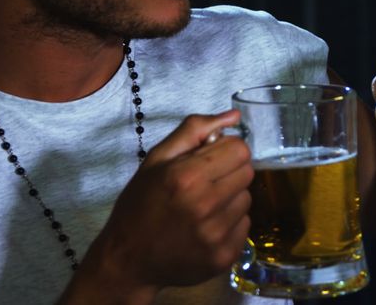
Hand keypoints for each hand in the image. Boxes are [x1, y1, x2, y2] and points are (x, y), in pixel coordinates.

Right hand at [78, 110, 252, 296]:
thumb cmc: (140, 205)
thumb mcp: (156, 159)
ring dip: (230, 199)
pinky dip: (229, 224)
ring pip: (247, 200)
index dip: (225, 150)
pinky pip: (244, 226)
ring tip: (202, 207)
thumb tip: (234, 116)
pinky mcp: (224, 257)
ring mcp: (216, 235)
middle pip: (248, 173)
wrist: (127, 260)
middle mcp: (205, 206)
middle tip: (204, 183)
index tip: (209, 159)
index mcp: (187, 176)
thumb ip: (195, 130)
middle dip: (229, 172)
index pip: (240, 149)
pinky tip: (206, 227)